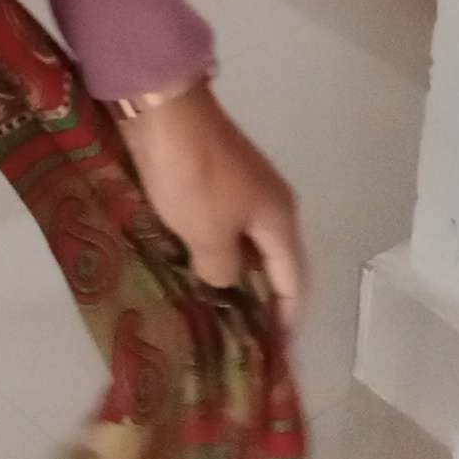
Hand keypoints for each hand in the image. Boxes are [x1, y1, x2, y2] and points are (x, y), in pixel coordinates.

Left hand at [117, 82, 304, 327]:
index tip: (276, 353)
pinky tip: (195, 265)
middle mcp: (272, 202)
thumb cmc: (192, 175)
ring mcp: (243, 185)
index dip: (287, 319)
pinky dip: (215, 248)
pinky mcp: (215, 174)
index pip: (295, 282)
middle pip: (275, 262)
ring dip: (235, 272)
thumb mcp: (208, 235)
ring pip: (247, 242)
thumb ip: (222, 271)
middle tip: (242, 336)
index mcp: (280, 219)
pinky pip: (223, 224)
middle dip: (262, 298)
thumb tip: (224, 282)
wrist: (163, 105)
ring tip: (217, 308)